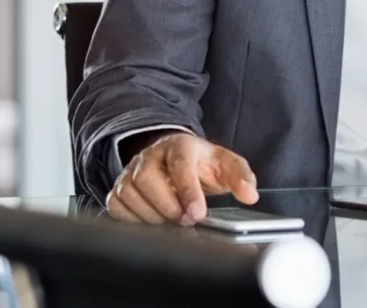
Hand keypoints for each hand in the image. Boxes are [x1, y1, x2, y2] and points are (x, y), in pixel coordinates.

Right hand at [107, 132, 258, 224]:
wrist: (176, 157)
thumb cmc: (200, 163)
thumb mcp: (225, 164)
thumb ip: (241, 176)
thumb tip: (250, 194)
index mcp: (180, 145)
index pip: (180, 164)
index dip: (188, 190)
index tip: (197, 214)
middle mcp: (151, 155)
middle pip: (147, 179)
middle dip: (168, 206)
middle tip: (186, 221)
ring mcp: (131, 171)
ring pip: (129, 194)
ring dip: (151, 215)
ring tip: (171, 222)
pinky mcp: (118, 188)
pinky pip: (116, 206)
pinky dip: (132, 219)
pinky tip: (151, 221)